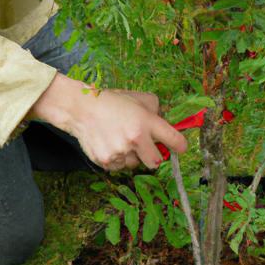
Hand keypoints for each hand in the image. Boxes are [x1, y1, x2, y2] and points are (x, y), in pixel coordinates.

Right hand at [29, 74, 186, 170]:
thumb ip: (156, 109)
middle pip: (156, 162)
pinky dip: (118, 159)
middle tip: (146, 147)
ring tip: (121, 140)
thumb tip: (165, 122)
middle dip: (153, 156)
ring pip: (135, 164)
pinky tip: (111, 144)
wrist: (82, 108)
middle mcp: (135, 139)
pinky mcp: (106, 161)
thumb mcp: (140, 98)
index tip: (181, 148)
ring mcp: (119, 152)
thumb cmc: (114, 101)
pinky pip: (119, 167)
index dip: (180, 145)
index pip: (173, 139)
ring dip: (133, 156)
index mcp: (146, 122)